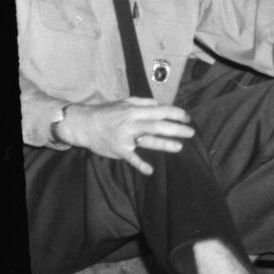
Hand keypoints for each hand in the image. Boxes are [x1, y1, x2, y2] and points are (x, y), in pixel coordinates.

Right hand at [60, 98, 194, 170]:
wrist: (83, 125)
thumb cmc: (106, 112)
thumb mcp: (125, 102)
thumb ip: (144, 103)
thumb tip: (160, 104)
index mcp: (135, 111)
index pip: (160, 111)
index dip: (176, 114)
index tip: (187, 118)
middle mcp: (131, 124)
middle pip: (158, 126)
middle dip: (176, 129)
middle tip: (191, 133)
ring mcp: (125, 138)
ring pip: (148, 141)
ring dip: (164, 144)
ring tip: (179, 147)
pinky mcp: (118, 150)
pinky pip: (131, 158)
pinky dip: (140, 165)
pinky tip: (150, 171)